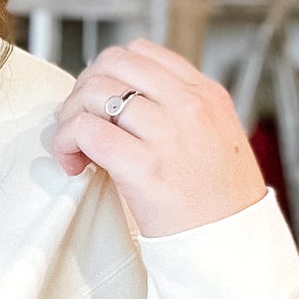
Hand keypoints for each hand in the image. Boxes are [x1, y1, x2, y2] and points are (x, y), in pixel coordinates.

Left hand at [48, 38, 265, 238]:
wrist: (232, 246)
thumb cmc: (220, 202)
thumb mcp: (216, 137)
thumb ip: (179, 111)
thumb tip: (124, 101)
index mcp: (206, 94)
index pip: (141, 52)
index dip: (109, 74)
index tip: (101, 103)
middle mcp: (189, 106)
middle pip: (112, 64)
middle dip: (83, 90)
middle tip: (79, 123)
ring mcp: (168, 134)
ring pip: (92, 94)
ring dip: (69, 119)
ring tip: (75, 148)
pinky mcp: (144, 167)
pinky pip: (86, 132)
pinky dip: (66, 144)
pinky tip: (75, 164)